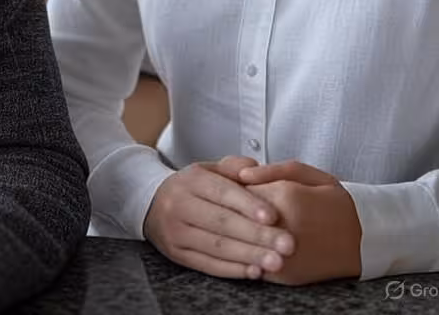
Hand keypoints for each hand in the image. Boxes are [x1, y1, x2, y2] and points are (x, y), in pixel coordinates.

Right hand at [143, 157, 295, 278]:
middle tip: (287, 244)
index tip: (274, 216)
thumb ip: (233, 166)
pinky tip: (254, 271)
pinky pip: (207, 264)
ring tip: (277, 262)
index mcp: (191, 180)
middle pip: (222, 222)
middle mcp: (180, 205)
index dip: (247, 204)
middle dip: (257, 235)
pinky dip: (232, 269)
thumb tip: (255, 168)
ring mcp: (177, 232)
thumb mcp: (208, 169)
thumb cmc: (192, 187)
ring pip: (216, 246)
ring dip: (249, 256)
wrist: (151, 203)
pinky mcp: (177, 254)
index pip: (222, 192)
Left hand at [237, 160, 361, 284]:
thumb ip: (272, 170)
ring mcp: (282, 256)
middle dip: (231, 209)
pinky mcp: (284, 276)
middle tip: (234, 203)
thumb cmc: (333, 201)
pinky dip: (247, 253)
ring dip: (236, 232)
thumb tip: (241, 176)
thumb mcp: (307, 174)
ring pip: (240, 243)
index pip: (238, 190)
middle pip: (235, 217)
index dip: (231, 187)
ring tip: (243, 222)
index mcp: (286, 198)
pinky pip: (251, 264)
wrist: (363, 239)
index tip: (234, 185)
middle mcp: (282, 229)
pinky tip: (253, 242)